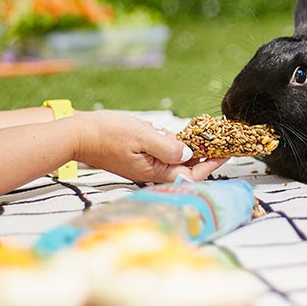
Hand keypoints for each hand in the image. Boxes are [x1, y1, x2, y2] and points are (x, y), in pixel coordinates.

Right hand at [70, 111, 226, 183]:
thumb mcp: (142, 135)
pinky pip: (160, 152)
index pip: (192, 173)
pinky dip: (170, 142)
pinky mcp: (136, 157)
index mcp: (155, 171)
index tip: (228, 153)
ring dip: (188, 147)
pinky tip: (172, 132)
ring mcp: (144, 165)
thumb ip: (168, 145)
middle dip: (204, 154)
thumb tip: (189, 152)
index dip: (213, 164)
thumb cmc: (107, 134)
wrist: (78, 134)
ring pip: (174, 158)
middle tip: (221, 140)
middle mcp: (151, 172)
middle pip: (186, 167)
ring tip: (203, 134)